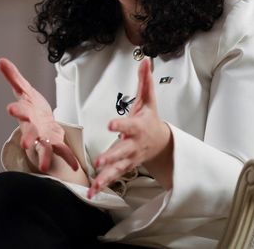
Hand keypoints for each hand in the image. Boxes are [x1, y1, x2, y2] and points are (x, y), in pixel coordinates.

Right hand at [0, 58, 79, 172]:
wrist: (41, 121)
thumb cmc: (31, 106)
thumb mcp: (24, 88)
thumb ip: (13, 76)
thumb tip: (0, 60)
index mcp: (26, 113)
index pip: (20, 110)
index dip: (16, 110)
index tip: (10, 109)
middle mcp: (33, 128)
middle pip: (29, 133)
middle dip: (27, 138)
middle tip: (24, 144)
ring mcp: (43, 137)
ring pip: (42, 147)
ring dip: (43, 155)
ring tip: (42, 166)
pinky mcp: (55, 143)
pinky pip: (62, 152)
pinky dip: (68, 159)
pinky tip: (74, 167)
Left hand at [88, 58, 171, 197]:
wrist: (162, 143)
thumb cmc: (150, 119)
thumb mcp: (149, 100)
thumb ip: (144, 81)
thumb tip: (145, 60)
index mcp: (137, 127)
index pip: (128, 125)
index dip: (120, 125)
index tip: (111, 125)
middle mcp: (133, 145)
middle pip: (122, 151)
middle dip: (111, 157)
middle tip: (100, 161)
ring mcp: (129, 158)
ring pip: (118, 168)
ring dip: (107, 176)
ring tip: (96, 183)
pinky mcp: (125, 167)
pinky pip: (113, 177)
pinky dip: (103, 186)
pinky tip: (92, 192)